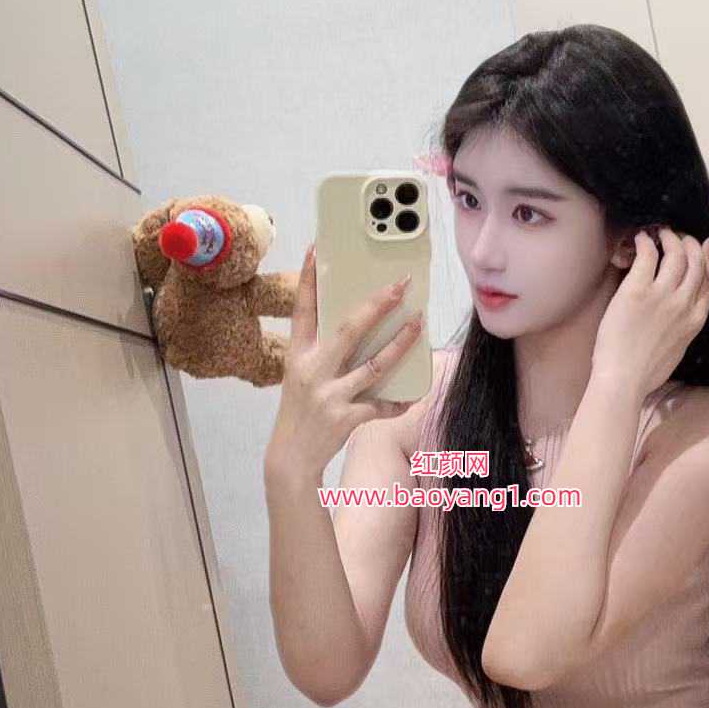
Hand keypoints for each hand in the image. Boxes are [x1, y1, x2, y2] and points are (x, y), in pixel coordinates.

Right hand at [267, 242, 421, 478]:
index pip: (302, 310)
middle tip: (400, 285)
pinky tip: (412, 395)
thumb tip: (358, 325)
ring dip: (401, 343)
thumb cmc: (300, 411)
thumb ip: (322, 353)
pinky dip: (399, 400)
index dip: (307, 279)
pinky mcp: (346, 418)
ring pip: (375, 364)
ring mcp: (330, 395)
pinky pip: (382, 404)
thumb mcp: (301, 377)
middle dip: (377, 305)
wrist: (290, 458)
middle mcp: (312, 371)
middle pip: (349, 330)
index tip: (317, 249)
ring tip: (418, 324)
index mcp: (297, 356)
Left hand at [591, 228, 708, 400]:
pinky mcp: (638, 291)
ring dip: (669, 237)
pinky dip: (646, 242)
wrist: (624, 380)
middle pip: (696, 262)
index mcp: (695, 320)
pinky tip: (641, 238)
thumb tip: (680, 319)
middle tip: (678, 236)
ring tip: (659, 232)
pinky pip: (648, 255)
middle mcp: (684, 304)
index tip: (707, 244)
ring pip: (676, 254)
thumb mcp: (677, 350)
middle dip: (690, 243)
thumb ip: (683, 328)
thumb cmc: (644, 372)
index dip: (708, 258)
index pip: (708, 280)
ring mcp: (663, 296)